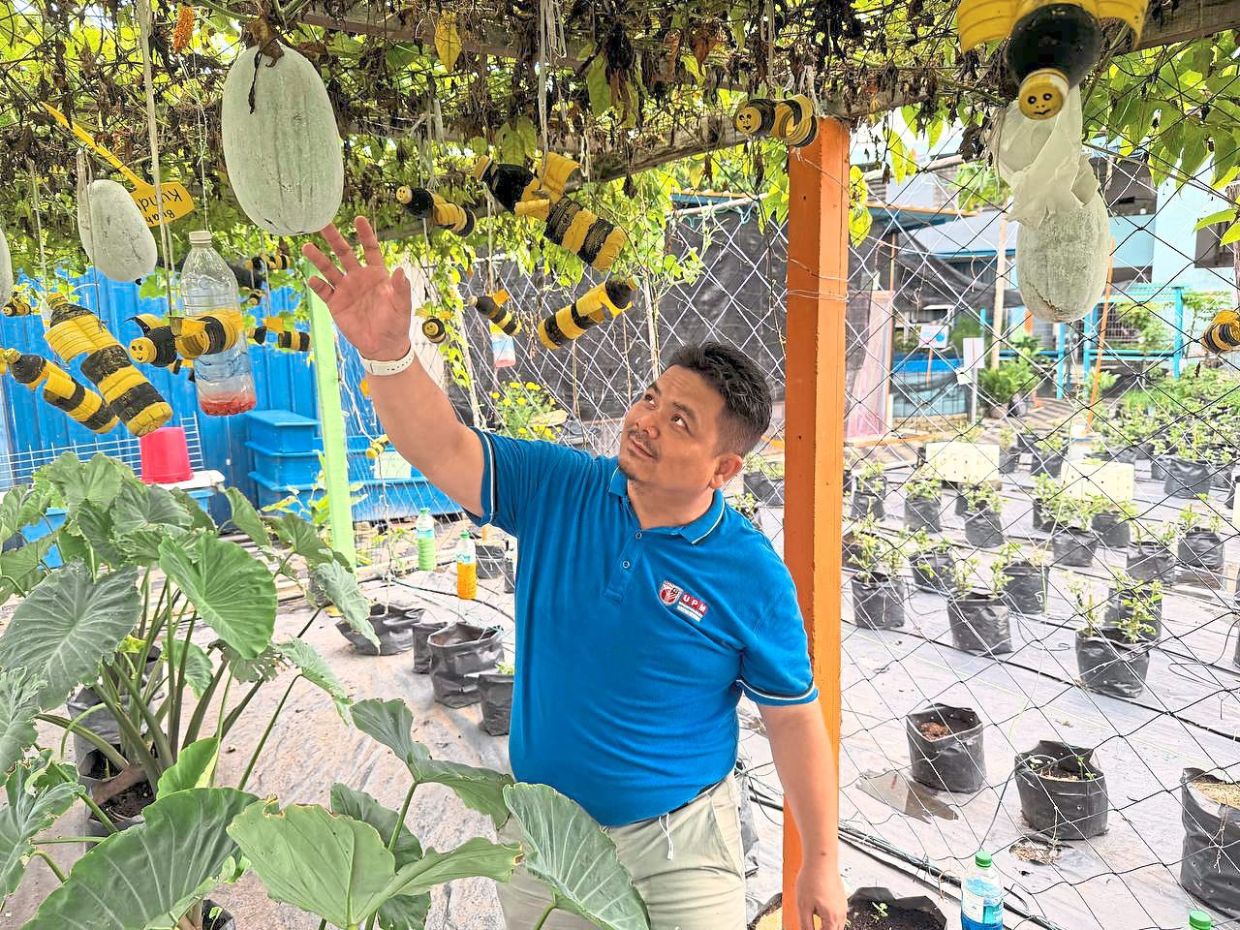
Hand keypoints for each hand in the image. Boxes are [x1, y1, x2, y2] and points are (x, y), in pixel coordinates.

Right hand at [302, 216, 412, 360]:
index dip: (365, 234)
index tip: (359, 219)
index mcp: (376, 274)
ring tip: (307, 247)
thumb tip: (400, 270)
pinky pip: (323, 291)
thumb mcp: (402, 305)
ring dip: (318, 258)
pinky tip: (313, 279)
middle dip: (334, 238)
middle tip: (323, 223)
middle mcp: (358, 277)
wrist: (383, 345)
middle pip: (344, 253)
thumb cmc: (396, 323)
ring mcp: (345, 289)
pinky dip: (317, 285)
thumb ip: (401, 288)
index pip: (370, 249)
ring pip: (329, 269)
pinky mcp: (335, 304)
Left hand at [796, 860, 846, 929]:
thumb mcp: (803, 906)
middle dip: (824, 929)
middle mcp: (841, 913)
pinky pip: (837, 912)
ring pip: (837, 923)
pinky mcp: (841, 897)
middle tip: (813, 926)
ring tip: (815, 917)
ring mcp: (842, 905)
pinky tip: (819, 908)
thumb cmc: (812, 878)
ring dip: (827, 925)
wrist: (820, 860)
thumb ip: (806, 924)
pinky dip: (829, 915)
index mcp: (832, 918)